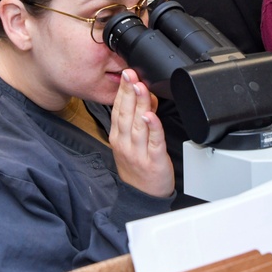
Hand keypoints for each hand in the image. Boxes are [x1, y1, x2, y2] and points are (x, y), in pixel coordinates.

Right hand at [109, 69, 173, 197]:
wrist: (143, 197)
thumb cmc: (137, 168)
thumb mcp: (131, 142)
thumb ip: (138, 119)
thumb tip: (146, 97)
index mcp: (118, 137)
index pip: (118, 109)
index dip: (122, 91)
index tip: (125, 74)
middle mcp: (125, 143)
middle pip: (126, 114)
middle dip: (129, 92)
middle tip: (131, 74)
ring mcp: (138, 152)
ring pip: (138, 124)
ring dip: (140, 104)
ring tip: (141, 87)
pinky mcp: (154, 160)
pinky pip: (154, 141)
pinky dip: (152, 127)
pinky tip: (151, 116)